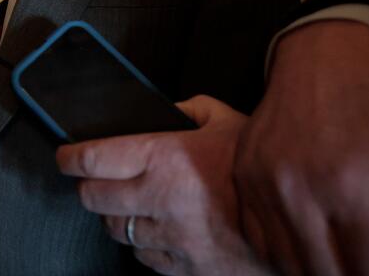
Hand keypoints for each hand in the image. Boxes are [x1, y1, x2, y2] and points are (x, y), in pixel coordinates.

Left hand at [56, 96, 270, 275]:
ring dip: (115, 216)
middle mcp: (160, 199)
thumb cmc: (263, 170)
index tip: (65, 155)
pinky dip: (144, 245)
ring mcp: (171, 238)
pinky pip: (145, 258)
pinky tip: (156, 231)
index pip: (92, 158)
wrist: (303, 224)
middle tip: (92, 179)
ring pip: (115, 230)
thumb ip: (190, 110)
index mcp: (165, 157)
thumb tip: (166, 110)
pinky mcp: (186, 267)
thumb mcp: (227, 122)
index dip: (69, 157)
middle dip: (86, 187)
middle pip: (92, 198)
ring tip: (128, 204)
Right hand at [235, 20, 368, 274]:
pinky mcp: (245, 178)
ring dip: (322, 268)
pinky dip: (288, 251)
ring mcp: (265, 186)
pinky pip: (262, 241)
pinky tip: (314, 238)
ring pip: (291, 265)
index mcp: (352, 189)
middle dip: (357, 273)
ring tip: (347, 252)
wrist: (324, 55)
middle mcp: (299, 192)